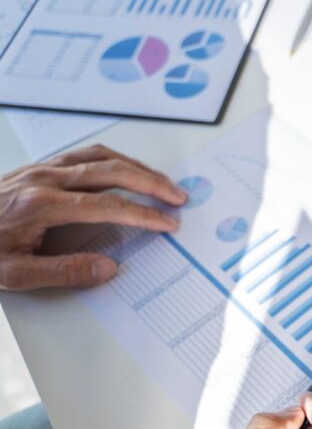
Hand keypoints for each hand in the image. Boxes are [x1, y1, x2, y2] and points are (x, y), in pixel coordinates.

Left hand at [0, 145, 185, 290]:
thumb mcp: (14, 274)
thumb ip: (64, 271)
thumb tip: (108, 268)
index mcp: (42, 206)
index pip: (108, 206)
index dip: (143, 215)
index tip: (168, 224)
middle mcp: (45, 180)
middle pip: (112, 172)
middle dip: (152, 184)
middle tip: (179, 197)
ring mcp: (42, 170)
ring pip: (101, 157)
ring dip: (137, 168)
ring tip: (162, 182)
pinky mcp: (39, 168)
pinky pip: (85, 154)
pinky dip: (114, 159)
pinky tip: (127, 169)